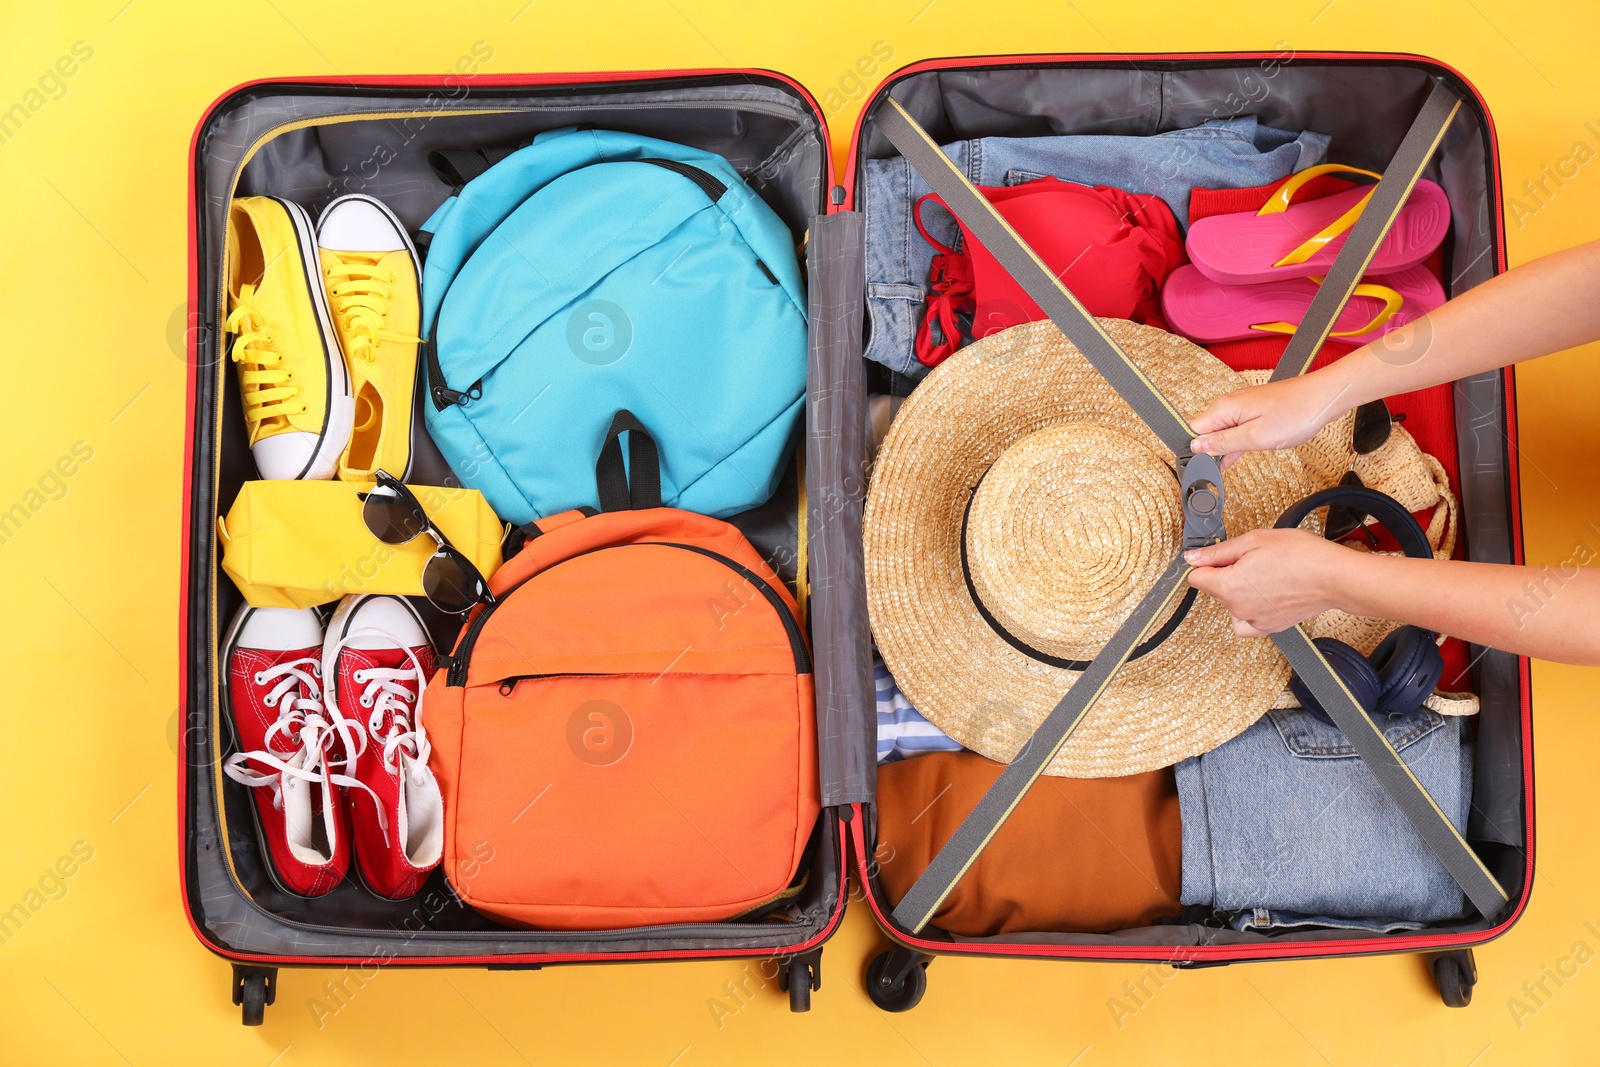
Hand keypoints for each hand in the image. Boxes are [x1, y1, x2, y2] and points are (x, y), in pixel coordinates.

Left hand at [1185, 529, 1358, 636]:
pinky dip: (1247, 611)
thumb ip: (1217, 552)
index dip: (1207, 563)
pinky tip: (1261, 596)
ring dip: (1238, 591)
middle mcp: (1239, 608)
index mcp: (1230, 586)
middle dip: (1225, 574)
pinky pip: (1245, 622)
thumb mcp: (1253, 541)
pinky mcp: (1269, 627)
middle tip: (1253, 561)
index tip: (1220, 557)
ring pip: (1230, 605)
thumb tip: (1192, 557)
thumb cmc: (1301, 555)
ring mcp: (1254, 620)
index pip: (1196, 578)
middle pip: (1214, 590)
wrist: (1335, 576)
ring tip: (1262, 576)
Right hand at [1189, 371, 1358, 468]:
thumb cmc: (1296, 413)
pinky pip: (1237, 427)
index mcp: (1225, 408)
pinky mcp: (1256, 408)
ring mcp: (1243, 405)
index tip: (1205, 466)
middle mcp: (1230, 403)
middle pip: (1207, 430)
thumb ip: (1223, 442)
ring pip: (1223, 430)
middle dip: (1210, 450)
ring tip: (1227, 466)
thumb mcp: (1255, 436)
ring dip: (1225, 447)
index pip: (1194, 431)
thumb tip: (1197, 446)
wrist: (1324, 397)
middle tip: (1218, 470)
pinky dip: (1238, 441)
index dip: (1197, 450)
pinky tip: (1238, 453)